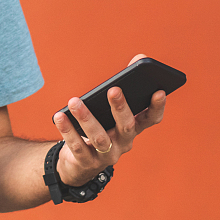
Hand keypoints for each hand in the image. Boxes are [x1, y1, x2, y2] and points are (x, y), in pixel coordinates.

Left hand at [52, 53, 166, 186]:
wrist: (81, 162)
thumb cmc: (100, 128)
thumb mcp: (112, 111)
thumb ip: (125, 85)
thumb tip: (139, 57)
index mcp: (133, 129)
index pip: (151, 119)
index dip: (157, 107)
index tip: (159, 90)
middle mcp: (124, 143)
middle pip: (127, 127)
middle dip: (121, 108)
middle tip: (113, 90)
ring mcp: (107, 155)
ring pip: (100, 138)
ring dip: (87, 119)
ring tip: (74, 101)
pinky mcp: (87, 162)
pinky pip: (78, 147)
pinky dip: (68, 131)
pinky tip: (60, 116)